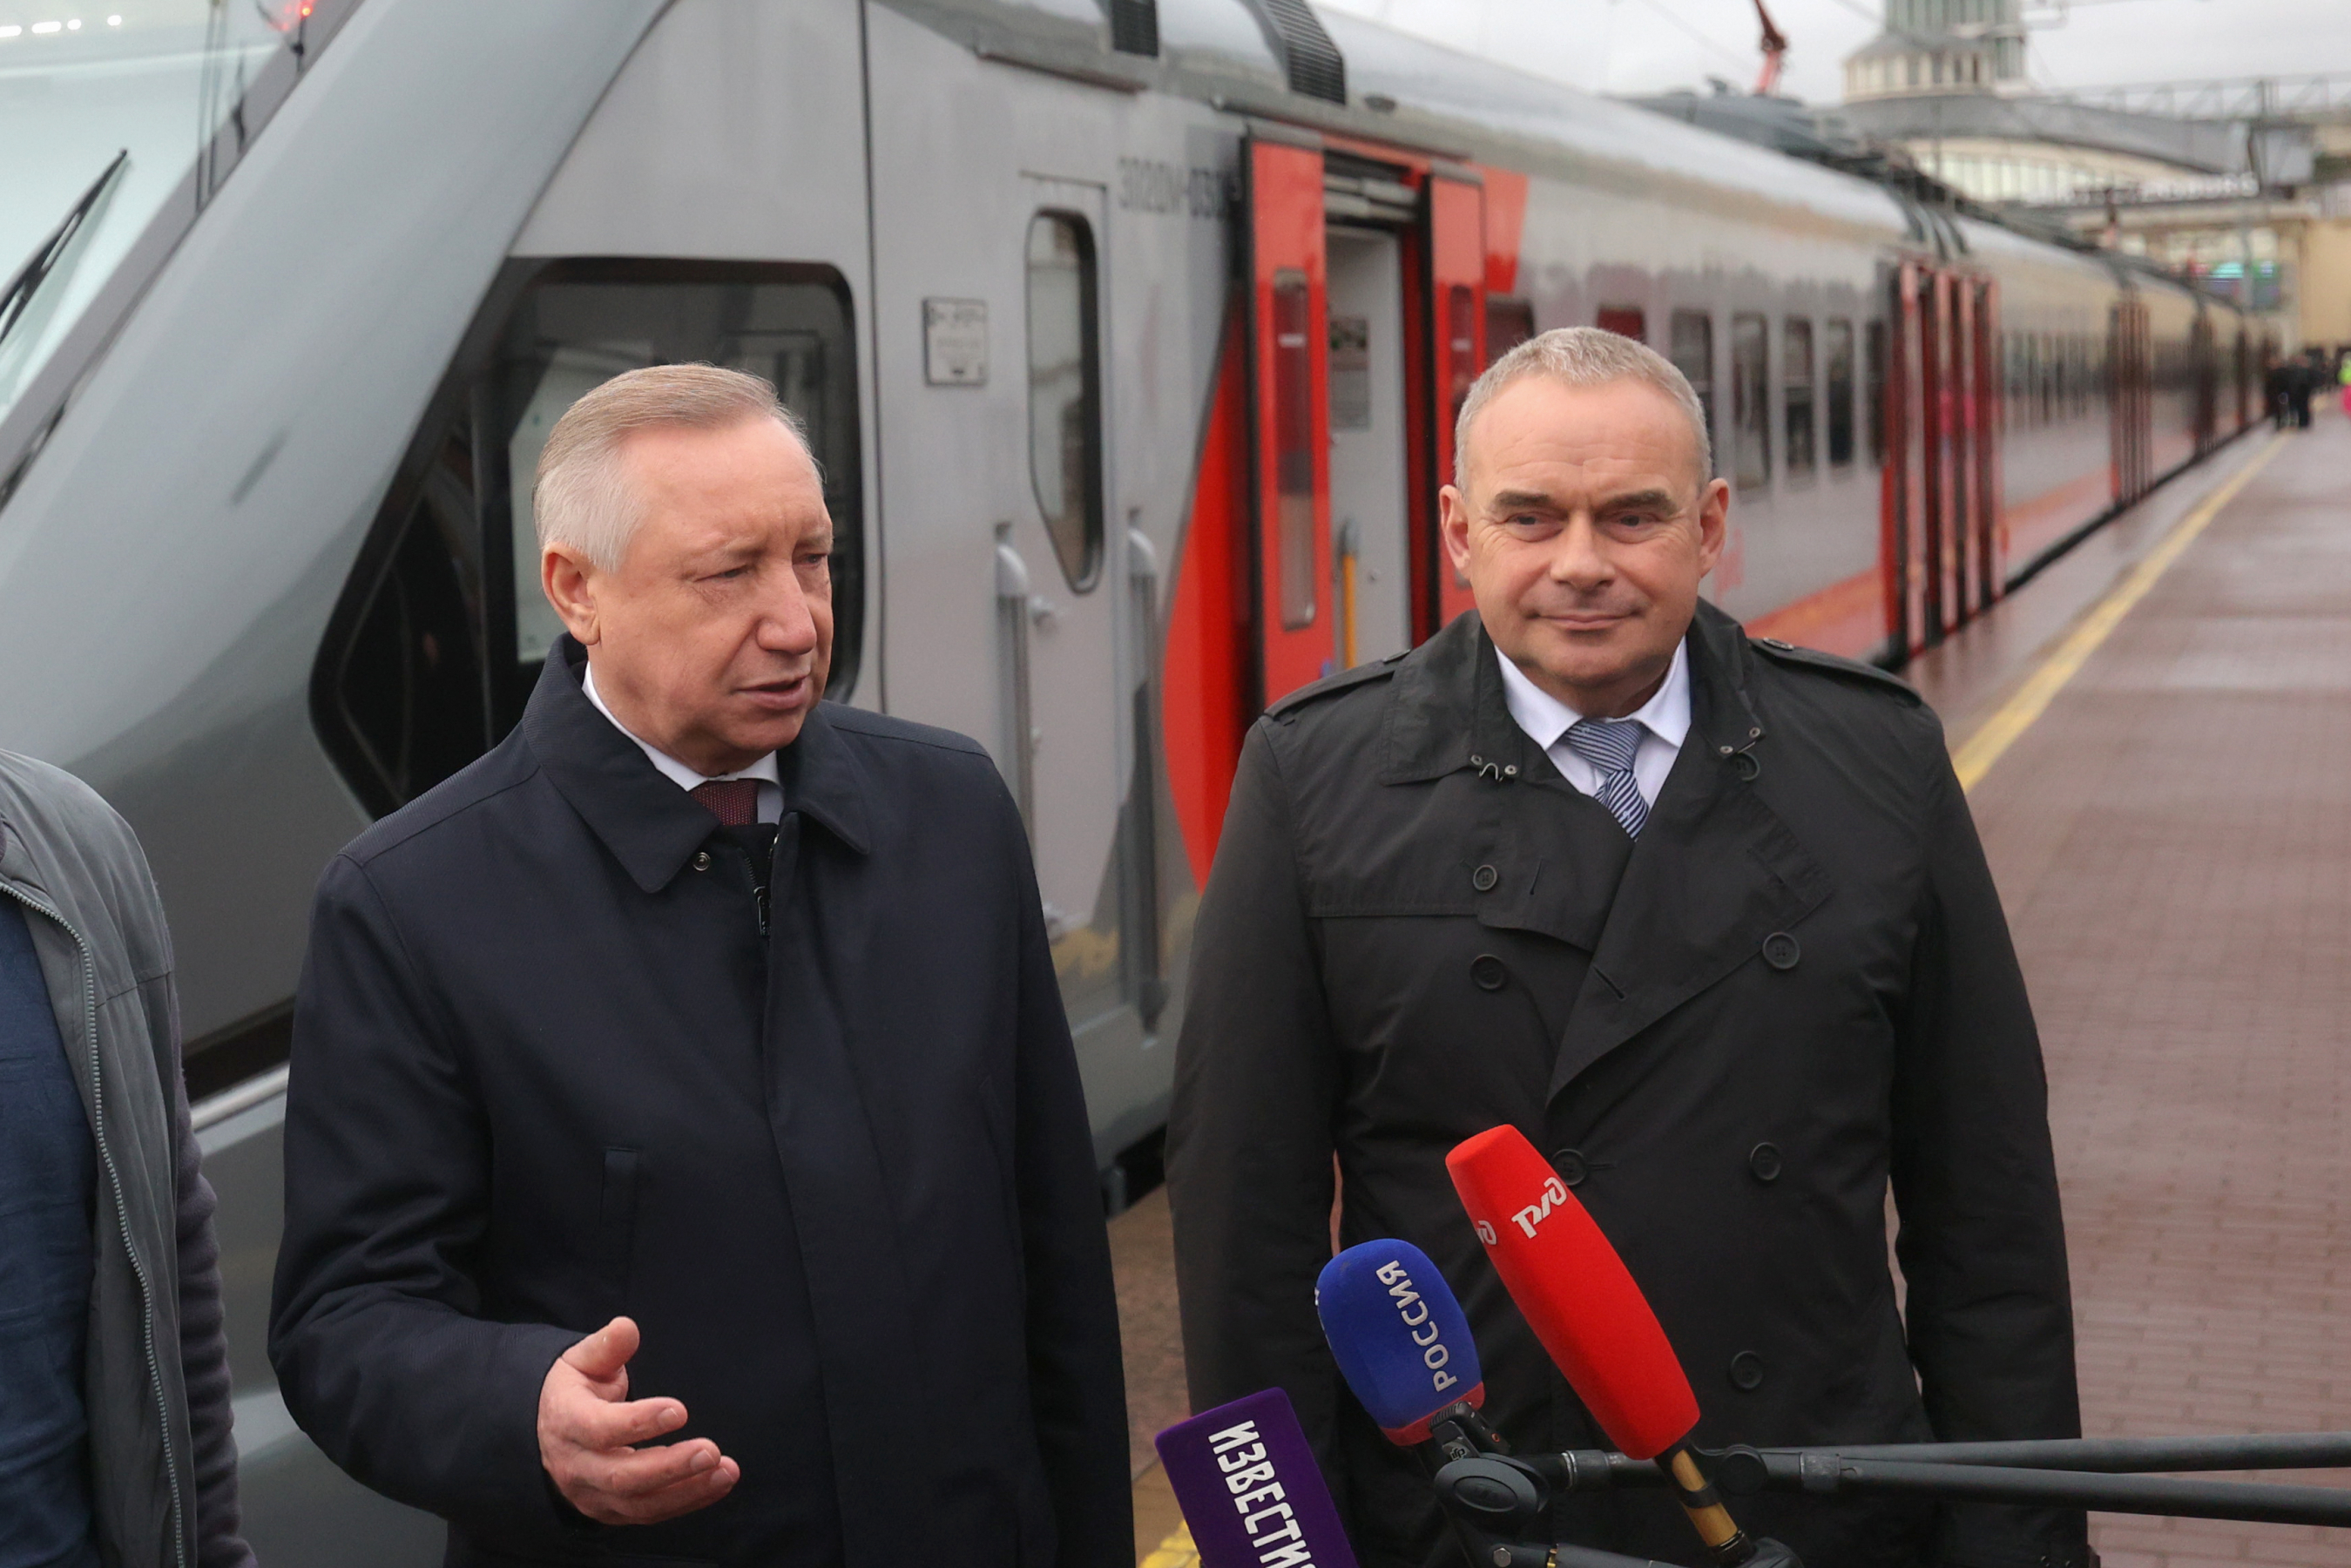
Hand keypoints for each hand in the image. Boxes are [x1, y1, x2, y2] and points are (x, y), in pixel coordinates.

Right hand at [538, 1316, 739, 1524]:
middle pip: (622, 1476)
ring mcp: (592, 1494)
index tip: (680, 1410)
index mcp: (567, 1422)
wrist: (548, 1432)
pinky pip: (650, 1514)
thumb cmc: (574, 1390)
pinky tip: (718, 1483)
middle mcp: (577, 1465)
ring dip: (687, 1490)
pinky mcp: (611, 1511)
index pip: (600, 1429)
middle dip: (670, 1467)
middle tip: (711, 1451)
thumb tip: (627, 1327)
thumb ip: (606, 1347)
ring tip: (726, 1470)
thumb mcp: (581, 1361)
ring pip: (640, 1504)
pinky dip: (687, 1502)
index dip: (639, 1422)